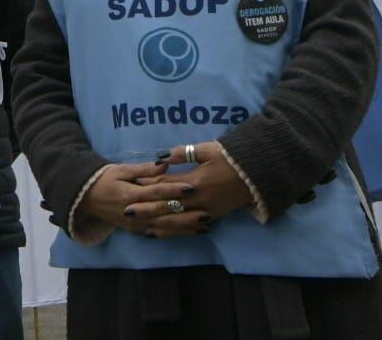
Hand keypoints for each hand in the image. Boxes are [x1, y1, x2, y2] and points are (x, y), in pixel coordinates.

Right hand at [80, 160, 198, 234]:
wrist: (84, 198)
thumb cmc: (103, 179)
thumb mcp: (120, 169)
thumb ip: (143, 169)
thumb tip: (164, 163)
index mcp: (130, 194)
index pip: (157, 192)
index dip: (175, 190)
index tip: (192, 187)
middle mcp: (134, 213)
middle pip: (165, 214)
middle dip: (187, 215)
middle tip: (207, 213)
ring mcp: (135, 224)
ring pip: (165, 227)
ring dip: (185, 227)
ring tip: (205, 225)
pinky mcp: (136, 230)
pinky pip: (158, 233)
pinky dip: (175, 233)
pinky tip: (190, 232)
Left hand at [122, 142, 253, 236]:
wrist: (255, 175)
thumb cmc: (230, 158)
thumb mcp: (206, 150)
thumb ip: (182, 153)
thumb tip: (160, 157)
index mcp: (194, 181)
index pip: (165, 185)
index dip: (148, 186)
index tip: (131, 186)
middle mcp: (197, 200)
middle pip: (167, 206)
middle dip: (146, 209)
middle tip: (126, 211)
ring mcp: (205, 211)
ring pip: (175, 221)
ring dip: (156, 223)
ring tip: (137, 225)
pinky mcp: (211, 217)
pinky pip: (187, 227)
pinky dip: (171, 231)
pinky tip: (158, 233)